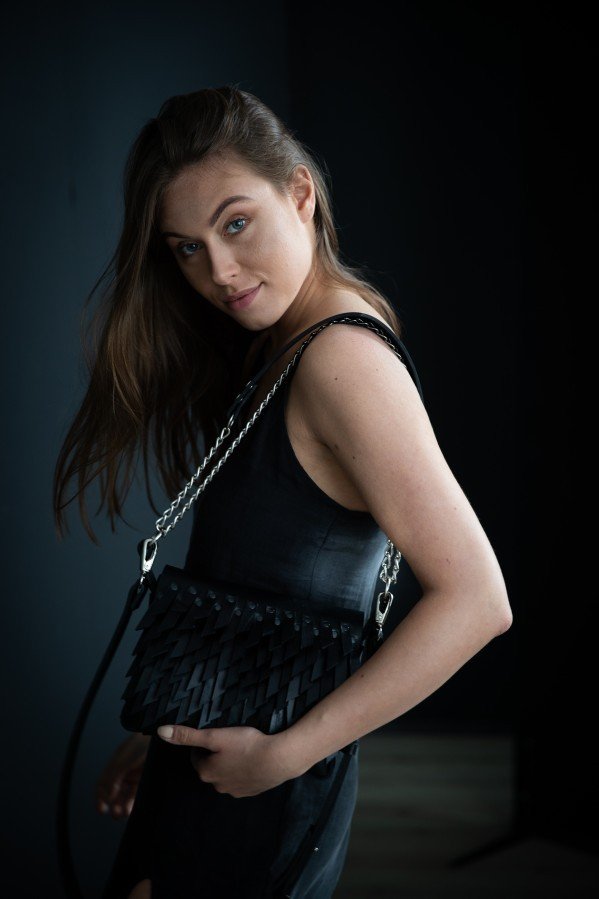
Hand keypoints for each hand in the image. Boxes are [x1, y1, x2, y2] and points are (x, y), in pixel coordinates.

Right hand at [96, 733, 150, 818]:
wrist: (160, 735)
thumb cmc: (140, 745)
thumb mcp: (122, 761)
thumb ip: (113, 778)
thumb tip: (108, 798)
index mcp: (115, 766)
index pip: (103, 785)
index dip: (100, 798)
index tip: (102, 809)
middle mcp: (124, 772)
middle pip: (115, 793)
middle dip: (114, 804)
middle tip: (116, 813)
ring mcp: (136, 776)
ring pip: (127, 796)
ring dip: (124, 806)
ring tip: (125, 812)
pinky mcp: (148, 779)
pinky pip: (139, 794)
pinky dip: (134, 802)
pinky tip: (133, 807)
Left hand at [157, 724, 293, 797]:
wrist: (279, 759)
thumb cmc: (246, 745)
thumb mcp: (215, 735)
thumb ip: (188, 735)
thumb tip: (160, 732)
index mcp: (206, 772)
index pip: (196, 757)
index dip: (204, 744)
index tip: (215, 735)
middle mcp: (217, 786)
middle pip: (210, 767)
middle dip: (215, 755)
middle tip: (228, 740)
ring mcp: (235, 791)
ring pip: (225, 775)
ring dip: (229, 764)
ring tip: (241, 749)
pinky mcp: (250, 792)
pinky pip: (241, 780)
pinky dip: (243, 771)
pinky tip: (252, 760)